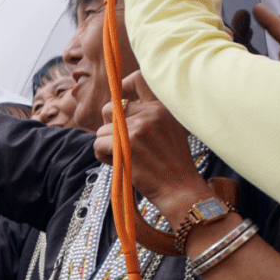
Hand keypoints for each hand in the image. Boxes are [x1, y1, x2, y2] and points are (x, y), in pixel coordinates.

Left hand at [94, 71, 209, 224]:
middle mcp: (150, 112)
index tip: (120, 116)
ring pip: (102, 131)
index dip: (119, 104)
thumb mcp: (168, 131)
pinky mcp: (126, 143)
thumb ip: (147, 117)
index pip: (128, 91)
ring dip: (107, 147)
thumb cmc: (170, 165)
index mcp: (161, 107)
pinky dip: (104, 157)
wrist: (180, 188)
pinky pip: (98, 144)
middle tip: (123, 147)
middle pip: (109, 111)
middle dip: (110, 130)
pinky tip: (120, 165)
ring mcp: (138, 126)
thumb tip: (116, 106)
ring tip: (126, 159)